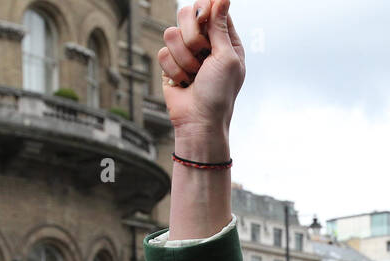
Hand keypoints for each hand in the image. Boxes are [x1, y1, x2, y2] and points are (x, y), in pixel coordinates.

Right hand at [158, 0, 244, 143]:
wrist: (199, 121)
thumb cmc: (219, 93)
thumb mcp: (226, 57)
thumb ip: (221, 26)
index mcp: (225, 40)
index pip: (213, 8)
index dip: (206, 10)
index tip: (204, 22)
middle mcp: (205, 43)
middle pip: (187, 13)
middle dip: (192, 35)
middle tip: (202, 53)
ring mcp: (186, 52)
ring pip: (171, 33)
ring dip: (184, 59)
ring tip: (194, 75)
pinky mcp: (170, 63)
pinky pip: (162, 52)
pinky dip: (174, 70)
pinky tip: (183, 83)